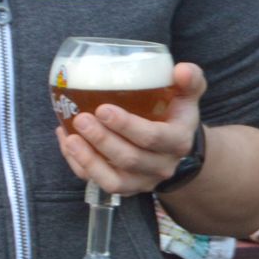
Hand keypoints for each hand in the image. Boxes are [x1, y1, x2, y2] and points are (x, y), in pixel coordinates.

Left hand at [56, 61, 203, 196]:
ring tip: (70, 137)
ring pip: (113, 179)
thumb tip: (181, 70)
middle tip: (82, 118)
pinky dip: (81, 166)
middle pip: (130, 159)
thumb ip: (189, 80)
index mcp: (178, 141)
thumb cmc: (176, 114)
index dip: (127, 126)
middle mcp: (162, 165)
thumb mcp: (188, 95)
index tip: (103, 109)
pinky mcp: (125, 188)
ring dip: (89, 159)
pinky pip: (99, 183)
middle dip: (102, 140)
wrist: (176, 147)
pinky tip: (68, 145)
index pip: (153, 138)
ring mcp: (143, 181)